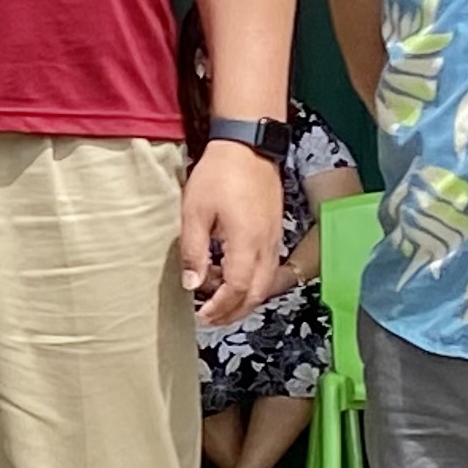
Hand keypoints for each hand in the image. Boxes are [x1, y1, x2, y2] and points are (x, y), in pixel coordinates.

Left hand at [182, 140, 284, 326]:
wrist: (248, 147)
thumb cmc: (218, 175)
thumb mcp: (195, 212)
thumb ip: (194, 251)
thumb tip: (192, 284)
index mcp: (247, 243)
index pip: (238, 289)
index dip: (220, 307)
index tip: (201, 316)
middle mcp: (267, 246)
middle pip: (256, 294)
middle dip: (234, 312)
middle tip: (210, 319)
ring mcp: (274, 240)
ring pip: (265, 284)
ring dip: (244, 300)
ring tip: (219, 305)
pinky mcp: (275, 233)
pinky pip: (268, 269)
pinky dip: (252, 283)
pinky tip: (232, 279)